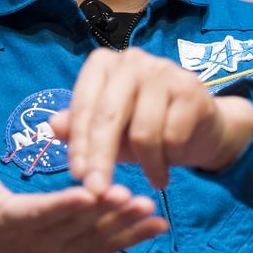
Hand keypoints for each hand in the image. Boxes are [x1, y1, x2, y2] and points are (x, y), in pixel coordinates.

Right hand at [0, 103, 167, 252]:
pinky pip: (106, 248)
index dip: (62, 205)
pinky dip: (132, 238)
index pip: (39, 213)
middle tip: (128, 193)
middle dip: (102, 211)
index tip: (86, 193)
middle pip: (74, 226)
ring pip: (94, 239)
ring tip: (148, 207)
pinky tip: (158, 224)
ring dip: (123, 225)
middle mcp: (38, 241)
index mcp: (10, 220)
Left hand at [51, 48, 252, 194]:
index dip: (78, 143)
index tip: (76, 176)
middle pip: (109, 116)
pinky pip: (172, 137)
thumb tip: (53, 126)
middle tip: (98, 193)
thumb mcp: (108, 132)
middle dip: (101, 159)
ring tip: (154, 178)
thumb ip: (80, 129)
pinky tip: (173, 162)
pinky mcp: (190, 88)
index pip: (84, 105)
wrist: (200, 127)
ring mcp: (163, 70)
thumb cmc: (144, 127)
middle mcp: (131, 59)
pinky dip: (170, 159)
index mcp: (103, 64)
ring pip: (143, 132)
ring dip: (147, 166)